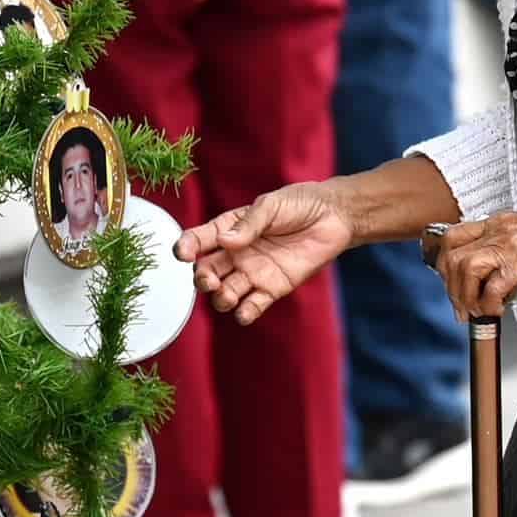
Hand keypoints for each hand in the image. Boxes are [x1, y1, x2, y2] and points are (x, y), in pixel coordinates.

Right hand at [177, 183, 354, 325]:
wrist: (334, 216)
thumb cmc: (300, 203)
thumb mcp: (270, 205)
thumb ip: (248, 224)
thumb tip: (226, 241)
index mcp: (229, 229)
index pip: (199, 240)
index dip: (186, 247)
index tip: (183, 254)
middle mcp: (236, 254)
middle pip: (207, 272)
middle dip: (202, 279)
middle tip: (208, 279)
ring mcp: (253, 273)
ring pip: (226, 293)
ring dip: (221, 298)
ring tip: (228, 296)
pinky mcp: (273, 288)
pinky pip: (253, 305)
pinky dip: (245, 313)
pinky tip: (244, 312)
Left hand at [432, 208, 516, 319]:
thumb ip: (507, 250)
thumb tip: (493, 274)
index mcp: (499, 223)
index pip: (453, 237)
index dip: (445, 264)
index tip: (452, 285)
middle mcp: (500, 229)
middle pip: (451, 253)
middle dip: (450, 285)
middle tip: (462, 307)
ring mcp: (510, 244)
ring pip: (464, 267)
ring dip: (465, 296)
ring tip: (477, 312)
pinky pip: (493, 286)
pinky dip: (489, 304)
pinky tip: (498, 311)